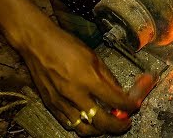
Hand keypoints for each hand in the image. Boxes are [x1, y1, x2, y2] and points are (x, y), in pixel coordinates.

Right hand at [0, 0, 152, 136]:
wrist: (38, 43)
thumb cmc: (65, 46)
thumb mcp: (94, 58)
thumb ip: (108, 78)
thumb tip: (120, 92)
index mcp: (88, 79)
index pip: (116, 101)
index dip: (129, 106)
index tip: (134, 106)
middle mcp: (75, 94)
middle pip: (102, 122)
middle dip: (119, 126)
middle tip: (126, 122)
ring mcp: (61, 102)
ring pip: (84, 129)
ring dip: (100, 130)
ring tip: (108, 124)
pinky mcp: (51, 104)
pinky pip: (68, 123)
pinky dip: (82, 126)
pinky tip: (89, 121)